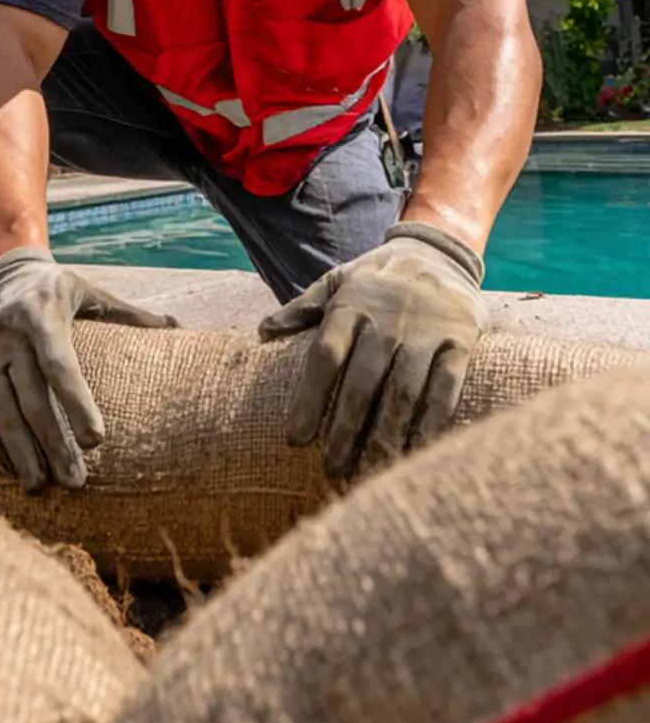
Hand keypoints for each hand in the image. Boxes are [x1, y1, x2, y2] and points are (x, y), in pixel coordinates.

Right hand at [0, 246, 176, 492]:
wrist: (3, 273)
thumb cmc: (59, 290)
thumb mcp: (92, 292)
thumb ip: (130, 313)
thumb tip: (178, 325)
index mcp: (40, 313)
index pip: (59, 366)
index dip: (77, 404)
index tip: (97, 441)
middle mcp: (5, 331)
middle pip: (32, 398)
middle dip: (53, 443)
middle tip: (75, 482)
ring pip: (2, 411)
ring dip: (21, 453)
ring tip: (39, 486)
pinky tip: (8, 467)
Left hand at [259, 221, 486, 479]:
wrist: (438, 249)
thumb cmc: (377, 277)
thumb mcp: (336, 281)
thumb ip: (302, 308)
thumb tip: (262, 332)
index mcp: (350, 305)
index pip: (325, 357)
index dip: (309, 400)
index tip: (296, 439)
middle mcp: (387, 319)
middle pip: (361, 383)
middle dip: (345, 432)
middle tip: (332, 469)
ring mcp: (425, 330)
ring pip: (403, 393)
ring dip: (385, 438)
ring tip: (368, 473)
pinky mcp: (461, 340)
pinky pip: (445, 389)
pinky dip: (430, 425)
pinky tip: (414, 453)